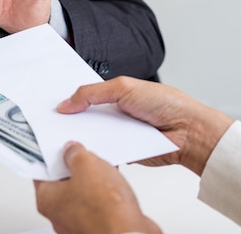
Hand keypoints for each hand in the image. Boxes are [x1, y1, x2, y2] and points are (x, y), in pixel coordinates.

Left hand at [34, 141, 161, 233]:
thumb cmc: (105, 211)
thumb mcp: (86, 164)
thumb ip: (75, 153)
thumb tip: (72, 150)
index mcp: (47, 199)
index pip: (42, 171)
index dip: (52, 155)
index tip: (61, 146)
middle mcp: (60, 214)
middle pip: (63, 181)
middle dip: (76, 166)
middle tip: (86, 155)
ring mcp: (79, 221)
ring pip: (82, 192)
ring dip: (93, 179)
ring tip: (105, 169)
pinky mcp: (98, 225)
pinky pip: (98, 203)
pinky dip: (105, 193)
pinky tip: (115, 184)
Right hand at [57, 76, 233, 175]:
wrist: (188, 131)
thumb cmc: (166, 103)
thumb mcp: (123, 87)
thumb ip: (92, 93)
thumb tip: (66, 103)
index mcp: (114, 95)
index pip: (85, 97)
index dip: (69, 100)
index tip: (51, 105)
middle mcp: (115, 114)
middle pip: (85, 118)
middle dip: (71, 120)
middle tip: (51, 122)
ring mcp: (119, 134)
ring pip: (92, 136)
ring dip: (82, 137)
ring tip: (62, 137)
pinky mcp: (124, 152)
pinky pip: (105, 152)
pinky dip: (96, 152)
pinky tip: (85, 150)